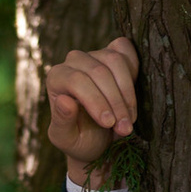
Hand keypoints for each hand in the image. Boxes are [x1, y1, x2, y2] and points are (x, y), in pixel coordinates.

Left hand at [44, 35, 137, 183]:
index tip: (109, 123)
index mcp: (56, 78)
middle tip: (124, 128)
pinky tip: (132, 97)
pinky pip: (126, 51)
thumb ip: (61, 122)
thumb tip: (64, 100)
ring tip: (129, 119)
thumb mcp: (67, 139)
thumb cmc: (80, 139)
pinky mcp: (113, 54)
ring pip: (115, 61)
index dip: (96, 101)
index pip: (77, 80)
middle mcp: (73, 61)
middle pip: (99, 72)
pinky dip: (134, 72)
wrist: (100, 140)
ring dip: (128, 93)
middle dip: (115, 102)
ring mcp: (95, 55)